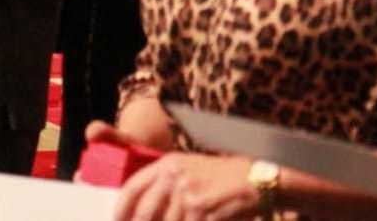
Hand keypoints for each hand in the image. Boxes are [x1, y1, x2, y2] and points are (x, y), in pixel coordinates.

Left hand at [116, 151, 260, 220]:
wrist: (256, 178)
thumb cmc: (220, 175)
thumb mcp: (188, 168)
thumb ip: (163, 184)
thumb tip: (141, 211)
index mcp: (166, 164)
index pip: (132, 188)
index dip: (120, 209)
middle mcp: (174, 177)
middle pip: (144, 213)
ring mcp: (189, 195)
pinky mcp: (204, 211)